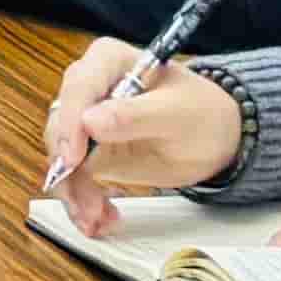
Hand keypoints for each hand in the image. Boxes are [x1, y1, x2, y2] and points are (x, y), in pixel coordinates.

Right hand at [41, 37, 253, 234]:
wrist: (219, 137)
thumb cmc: (202, 114)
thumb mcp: (177, 113)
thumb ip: (135, 115)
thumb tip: (90, 121)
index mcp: (108, 61)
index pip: (78, 89)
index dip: (70, 125)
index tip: (73, 159)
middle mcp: (90, 88)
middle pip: (61, 125)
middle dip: (69, 168)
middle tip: (84, 201)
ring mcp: (87, 121)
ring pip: (62, 158)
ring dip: (75, 192)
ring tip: (97, 219)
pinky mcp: (91, 151)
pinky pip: (74, 177)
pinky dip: (83, 200)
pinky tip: (101, 217)